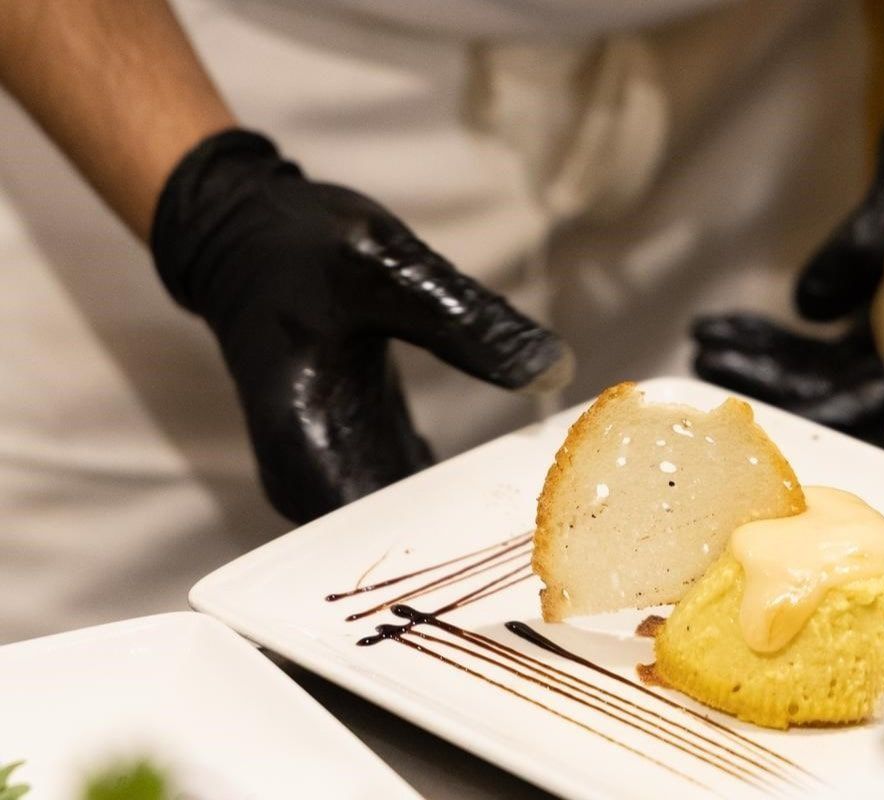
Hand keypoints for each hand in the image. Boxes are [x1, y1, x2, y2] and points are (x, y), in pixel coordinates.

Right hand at [152, 130, 571, 522]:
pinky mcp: (356, 457)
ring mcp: (333, 475)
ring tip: (565, 516)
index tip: (548, 544)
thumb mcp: (387, 268)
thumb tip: (554, 370)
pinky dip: (463, 493)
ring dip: (480, 520)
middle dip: (489, 541)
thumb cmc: (300, 246)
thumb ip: (466, 320)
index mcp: (309, 450)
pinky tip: (521, 481)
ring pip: (413, 529)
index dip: (472, 550)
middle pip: (406, 549)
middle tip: (577, 533)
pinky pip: (414, 499)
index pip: (393, 544)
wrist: (247, 237)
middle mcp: (312, 482)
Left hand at [694, 0, 883, 437]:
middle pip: (854, 386)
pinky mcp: (883, 308)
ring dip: (763, 361)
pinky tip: (721, 325)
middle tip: (705, 361)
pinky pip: (823, 341)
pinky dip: (771, 336)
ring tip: (700, 343)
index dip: (833, 406)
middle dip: (776, 384)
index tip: (765, 404)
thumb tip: (808, 307)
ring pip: (830, 369)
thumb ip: (870, 237)